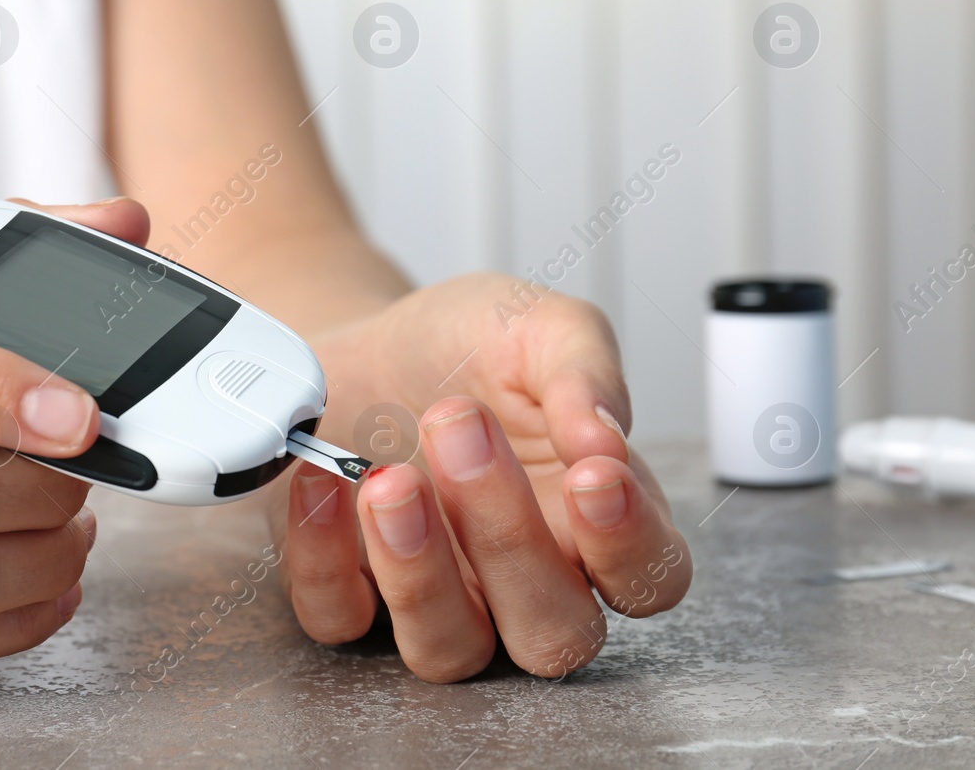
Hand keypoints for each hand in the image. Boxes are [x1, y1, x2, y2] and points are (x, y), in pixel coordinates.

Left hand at [272, 272, 691, 681]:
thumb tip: (605, 436)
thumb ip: (584, 370)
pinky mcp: (350, 593)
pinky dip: (323, 558)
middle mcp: (525, 579)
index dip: (631, 546)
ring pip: (450, 651)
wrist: (362, 342)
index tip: (594, 475)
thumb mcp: (534, 324)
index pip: (650, 579)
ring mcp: (438, 598)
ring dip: (419, 572)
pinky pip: (340, 619)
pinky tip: (324, 479)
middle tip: (461, 430)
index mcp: (594, 518)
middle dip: (510, 539)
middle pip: (555, 633)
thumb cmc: (463, 347)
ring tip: (388, 476)